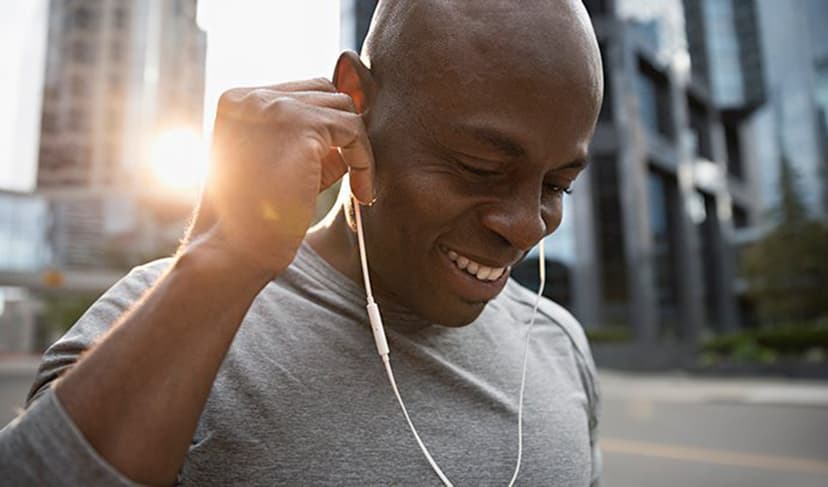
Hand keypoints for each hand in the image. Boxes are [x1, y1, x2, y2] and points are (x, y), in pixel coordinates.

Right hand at [188, 77, 373, 277]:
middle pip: (324, 91)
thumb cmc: (252, 217)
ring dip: (358, 146)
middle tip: (356, 169)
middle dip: (344, 128)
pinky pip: (354, 131)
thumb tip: (354, 128)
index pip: (300, 93)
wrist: (233, 247)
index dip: (327, 126)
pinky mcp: (300, 126)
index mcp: (238, 101)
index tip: (341, 161)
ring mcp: (275, 106)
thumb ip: (308, 142)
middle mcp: (252, 97)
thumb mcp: (277, 166)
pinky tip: (362, 193)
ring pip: (343, 107)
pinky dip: (365, 161)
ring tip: (359, 185)